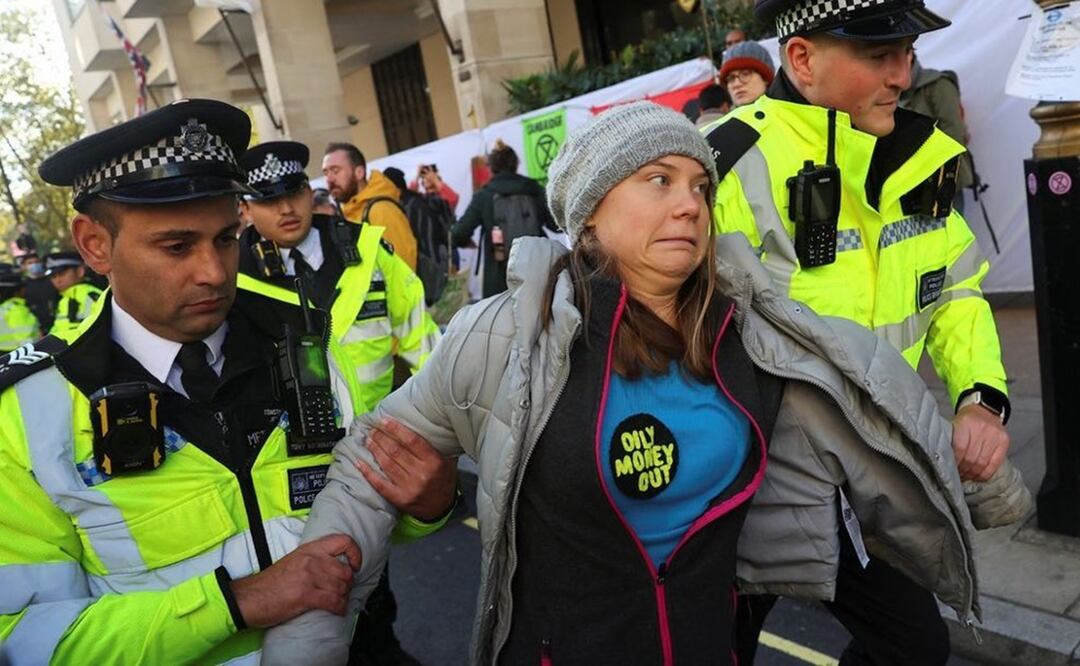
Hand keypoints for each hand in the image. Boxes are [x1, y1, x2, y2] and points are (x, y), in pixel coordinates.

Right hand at [230, 534, 361, 627]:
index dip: (356, 553)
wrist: (250, 598)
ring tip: (338, 601)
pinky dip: (339, 608)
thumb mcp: (295, 560)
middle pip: (346, 571)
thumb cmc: (270, 582)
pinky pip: (334, 601)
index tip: (356, 565)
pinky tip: (337, 610)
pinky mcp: (306, 596)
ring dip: (343, 597)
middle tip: (343, 590)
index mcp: (310, 549)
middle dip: (348, 584)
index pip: (343, 541)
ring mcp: (309, 577)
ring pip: (342, 587)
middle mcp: (312, 560)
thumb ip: (315, 559)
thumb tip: (336, 567)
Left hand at [355, 418, 456, 521]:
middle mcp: (421, 474)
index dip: (396, 429)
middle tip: (373, 429)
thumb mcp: (447, 460)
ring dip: (375, 450)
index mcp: (434, 462)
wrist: (442, 507)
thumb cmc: (443, 479)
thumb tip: (421, 425)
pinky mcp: (399, 498)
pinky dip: (368, 472)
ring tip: (368, 440)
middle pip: (396, 451)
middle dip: (381, 437)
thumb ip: (436, 445)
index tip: (384, 420)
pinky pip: (380, 483)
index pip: (412, 441)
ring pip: (387, 464)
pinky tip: (359, 462)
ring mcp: (409, 487)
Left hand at [952, 404, 1009, 481]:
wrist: (985, 410)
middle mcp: (982, 428)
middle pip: (971, 457)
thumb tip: (946, 462)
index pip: (959, 448)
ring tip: (966, 476)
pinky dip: (985, 474)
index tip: (950, 469)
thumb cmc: (967, 421)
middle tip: (958, 475)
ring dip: (973, 473)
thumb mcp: (955, 425)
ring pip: (982, 463)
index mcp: (966, 423)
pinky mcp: (1004, 441)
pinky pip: (995, 464)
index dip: (955, 462)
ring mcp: (995, 435)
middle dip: (963, 470)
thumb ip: (951, 441)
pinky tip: (978, 476)